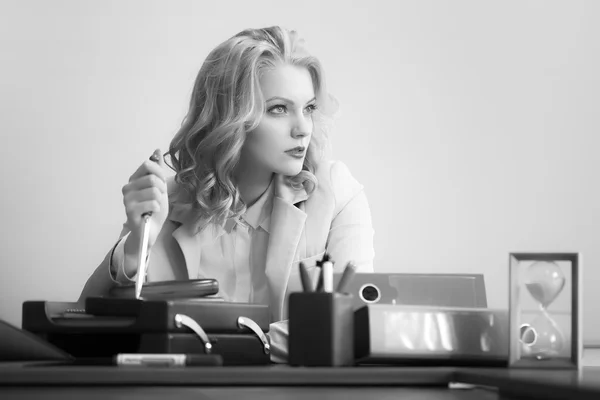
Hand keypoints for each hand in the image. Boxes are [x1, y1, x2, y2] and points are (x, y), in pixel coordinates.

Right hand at [121, 149, 168, 275]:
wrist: (151, 231)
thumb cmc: (155, 209)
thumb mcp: (160, 187)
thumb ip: (158, 170)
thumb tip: (156, 150)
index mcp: (134, 179)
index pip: (148, 165)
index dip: (160, 174)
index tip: (162, 186)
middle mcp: (128, 187)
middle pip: (152, 178)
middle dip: (162, 189)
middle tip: (159, 199)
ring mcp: (127, 199)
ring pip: (153, 191)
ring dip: (160, 200)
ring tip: (154, 207)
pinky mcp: (130, 211)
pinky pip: (152, 203)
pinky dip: (157, 209)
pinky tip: (152, 214)